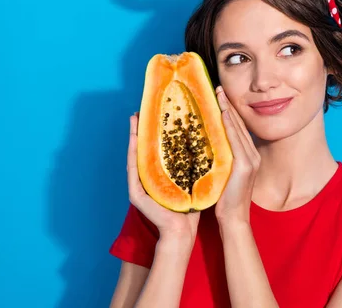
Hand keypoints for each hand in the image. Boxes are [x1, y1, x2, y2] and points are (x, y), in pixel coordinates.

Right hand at [127, 112, 199, 240]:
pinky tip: (133, 139)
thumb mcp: (195, 177)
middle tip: (142, 110)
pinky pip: (133, 168)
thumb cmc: (192, 206)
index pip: (160, 148)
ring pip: (136, 154)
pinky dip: (133, 152)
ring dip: (134, 136)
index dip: (158, 130)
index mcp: (163, 173)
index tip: (161, 111)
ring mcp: (140, 184)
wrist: (183, 231)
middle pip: (146, 148)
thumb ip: (196, 161)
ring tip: (134, 118)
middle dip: (143, 129)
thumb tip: (208, 139)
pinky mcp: (136, 192)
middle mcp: (149, 177)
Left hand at [214, 86, 260, 224]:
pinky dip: (229, 125)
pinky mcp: (245, 165)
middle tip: (218, 88)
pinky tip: (222, 113)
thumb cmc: (224, 200)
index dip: (228, 111)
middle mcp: (252, 155)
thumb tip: (205, 145)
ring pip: (238, 129)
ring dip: (228, 109)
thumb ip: (219, 159)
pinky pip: (236, 140)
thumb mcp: (222, 174)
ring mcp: (250, 159)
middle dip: (228, 105)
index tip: (218, 97)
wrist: (233, 218)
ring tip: (219, 94)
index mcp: (247, 157)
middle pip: (239, 124)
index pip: (237, 129)